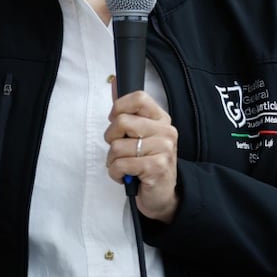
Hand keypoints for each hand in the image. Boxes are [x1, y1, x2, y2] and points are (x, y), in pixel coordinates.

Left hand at [104, 91, 179, 222]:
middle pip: (122, 122)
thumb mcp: (139, 135)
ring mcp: (163, 149)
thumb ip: (127, 110)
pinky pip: (120, 164)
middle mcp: (165, 131)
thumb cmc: (146, 163)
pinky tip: (127, 177)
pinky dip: (116, 173)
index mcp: (161, 119)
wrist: (163, 195)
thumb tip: (114, 81)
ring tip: (125, 166)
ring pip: (117, 146)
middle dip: (111, 139)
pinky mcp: (156, 167)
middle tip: (119, 150)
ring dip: (113, 161)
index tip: (115, 122)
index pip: (138, 98)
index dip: (119, 108)